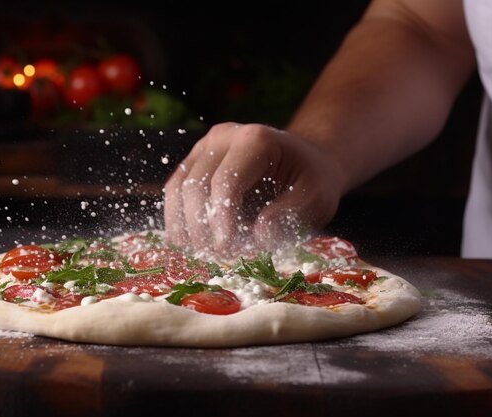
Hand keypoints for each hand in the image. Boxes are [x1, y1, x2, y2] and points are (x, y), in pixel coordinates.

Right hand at [164, 122, 345, 252]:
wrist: (307, 159)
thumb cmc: (313, 179)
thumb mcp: (316, 198)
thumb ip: (289, 215)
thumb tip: (259, 236)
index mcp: (256, 140)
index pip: (226, 182)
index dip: (221, 220)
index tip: (226, 251)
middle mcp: (225, 136)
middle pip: (196, 185)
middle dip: (201, 226)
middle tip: (214, 257)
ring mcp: (207, 145)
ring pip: (178, 186)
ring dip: (182, 223)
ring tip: (196, 252)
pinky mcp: (197, 158)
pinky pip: (176, 187)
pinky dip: (176, 216)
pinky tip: (184, 241)